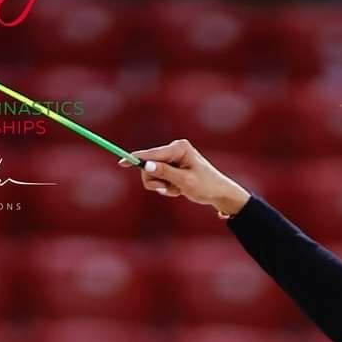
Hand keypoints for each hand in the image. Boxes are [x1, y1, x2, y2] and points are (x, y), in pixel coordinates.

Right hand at [117, 137, 249, 217]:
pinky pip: (159, 179)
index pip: (152, 153)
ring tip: (177, 190)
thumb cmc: (206, 186)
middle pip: (149, 165)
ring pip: (152, 174)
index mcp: (179, 148)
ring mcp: (172, 158)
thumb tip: (147, 165)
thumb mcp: (185, 181)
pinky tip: (179, 189)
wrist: (219, 193)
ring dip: (162, 186)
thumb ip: (166, 173)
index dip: (136, 159)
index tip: (122, 162)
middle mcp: (174, 149)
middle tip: (168, 189)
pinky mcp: (171, 167)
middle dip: (155, 180)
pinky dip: (167, 188)